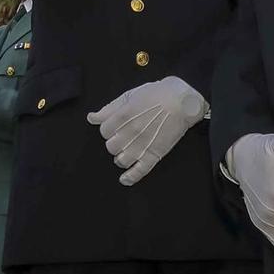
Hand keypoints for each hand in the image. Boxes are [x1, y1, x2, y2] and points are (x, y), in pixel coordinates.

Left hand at [87, 76, 207, 185]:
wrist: (182, 101)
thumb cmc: (157, 94)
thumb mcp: (130, 95)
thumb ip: (109, 108)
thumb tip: (91, 118)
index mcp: (123, 116)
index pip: (104, 131)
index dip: (108, 130)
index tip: (114, 128)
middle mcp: (130, 132)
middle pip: (111, 146)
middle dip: (114, 142)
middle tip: (122, 138)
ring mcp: (142, 145)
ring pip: (121, 160)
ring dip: (120, 157)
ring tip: (126, 152)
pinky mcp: (154, 154)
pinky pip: (139, 171)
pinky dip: (130, 177)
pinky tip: (124, 179)